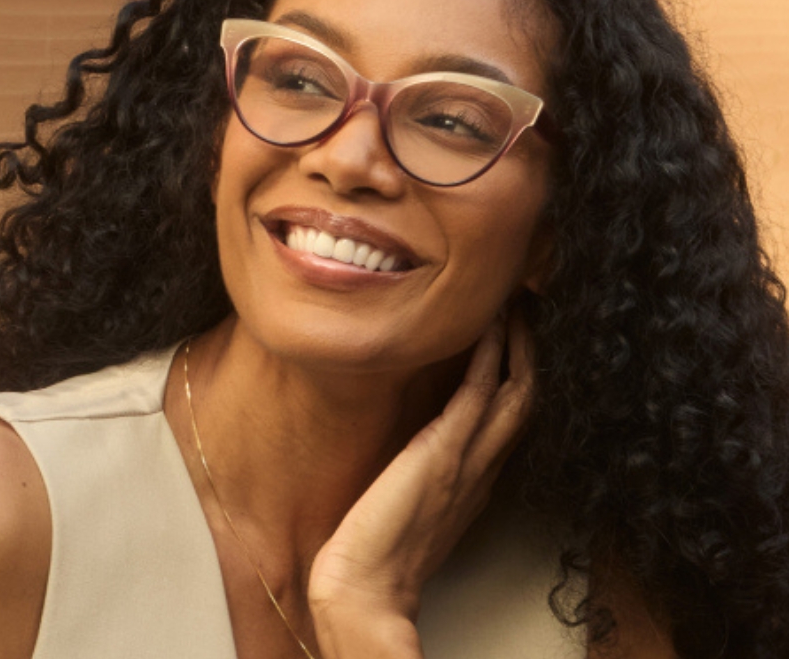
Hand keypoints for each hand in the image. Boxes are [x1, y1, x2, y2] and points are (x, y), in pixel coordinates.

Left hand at [308, 312, 534, 658]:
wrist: (364, 587)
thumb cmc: (381, 551)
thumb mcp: (418, 506)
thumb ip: (431, 477)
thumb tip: (423, 454)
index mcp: (477, 480)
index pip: (511, 420)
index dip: (521, 377)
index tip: (517, 342)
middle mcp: (483, 468)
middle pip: (526, 400)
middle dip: (532, 353)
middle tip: (530, 314)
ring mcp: (468, 459)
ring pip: (516, 392)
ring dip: (520, 345)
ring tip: (518, 308)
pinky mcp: (443, 451)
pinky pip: (477, 393)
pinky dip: (488, 356)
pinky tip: (491, 326)